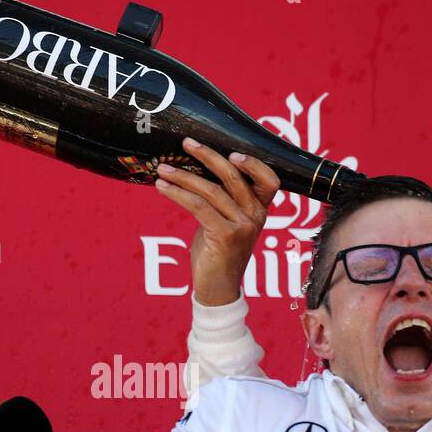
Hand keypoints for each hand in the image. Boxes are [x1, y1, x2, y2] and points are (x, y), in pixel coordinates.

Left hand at [154, 136, 279, 305]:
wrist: (217, 289)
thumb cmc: (218, 252)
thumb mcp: (224, 221)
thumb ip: (221, 199)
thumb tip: (197, 169)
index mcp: (261, 210)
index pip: (269, 179)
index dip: (253, 163)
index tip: (231, 151)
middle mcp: (257, 216)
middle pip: (234, 176)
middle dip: (207, 156)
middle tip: (186, 143)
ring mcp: (243, 226)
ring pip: (211, 190)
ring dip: (183, 176)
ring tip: (163, 169)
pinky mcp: (225, 236)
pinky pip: (199, 206)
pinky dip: (177, 194)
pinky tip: (162, 187)